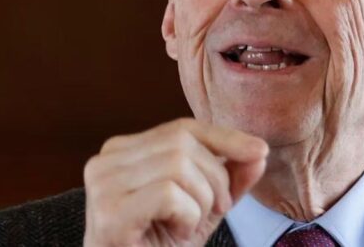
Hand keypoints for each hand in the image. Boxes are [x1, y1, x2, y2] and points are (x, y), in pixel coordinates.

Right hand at [83, 118, 267, 245]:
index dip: (225, 138)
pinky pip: (169, 194)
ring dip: (200, 201)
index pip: (182, 129)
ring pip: (178, 166)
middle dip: (215, 178)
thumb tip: (258, 151)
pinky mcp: (110, 211)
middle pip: (182, 143)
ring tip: (188, 226)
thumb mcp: (203, 208)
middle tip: (215, 211)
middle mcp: (106, 160)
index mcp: (124, 151)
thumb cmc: (159, 246)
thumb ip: (228, 179)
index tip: (259, 150)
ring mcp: (103, 184)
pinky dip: (187, 216)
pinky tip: (176, 233)